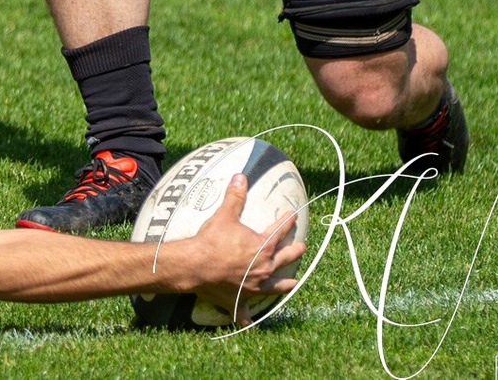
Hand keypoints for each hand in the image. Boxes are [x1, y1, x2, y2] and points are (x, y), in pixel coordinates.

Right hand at [170, 174, 303, 325]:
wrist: (195, 266)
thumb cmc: (211, 241)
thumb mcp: (224, 215)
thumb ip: (235, 197)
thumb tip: (241, 176)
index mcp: (262, 247)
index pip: (279, 230)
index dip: (287, 221)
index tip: (293, 214)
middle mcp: (264, 268)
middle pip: (284, 259)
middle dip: (294, 252)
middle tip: (301, 248)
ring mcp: (254, 287)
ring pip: (275, 287)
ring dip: (285, 285)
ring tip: (294, 283)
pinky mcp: (239, 300)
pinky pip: (245, 313)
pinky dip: (248, 318)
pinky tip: (250, 322)